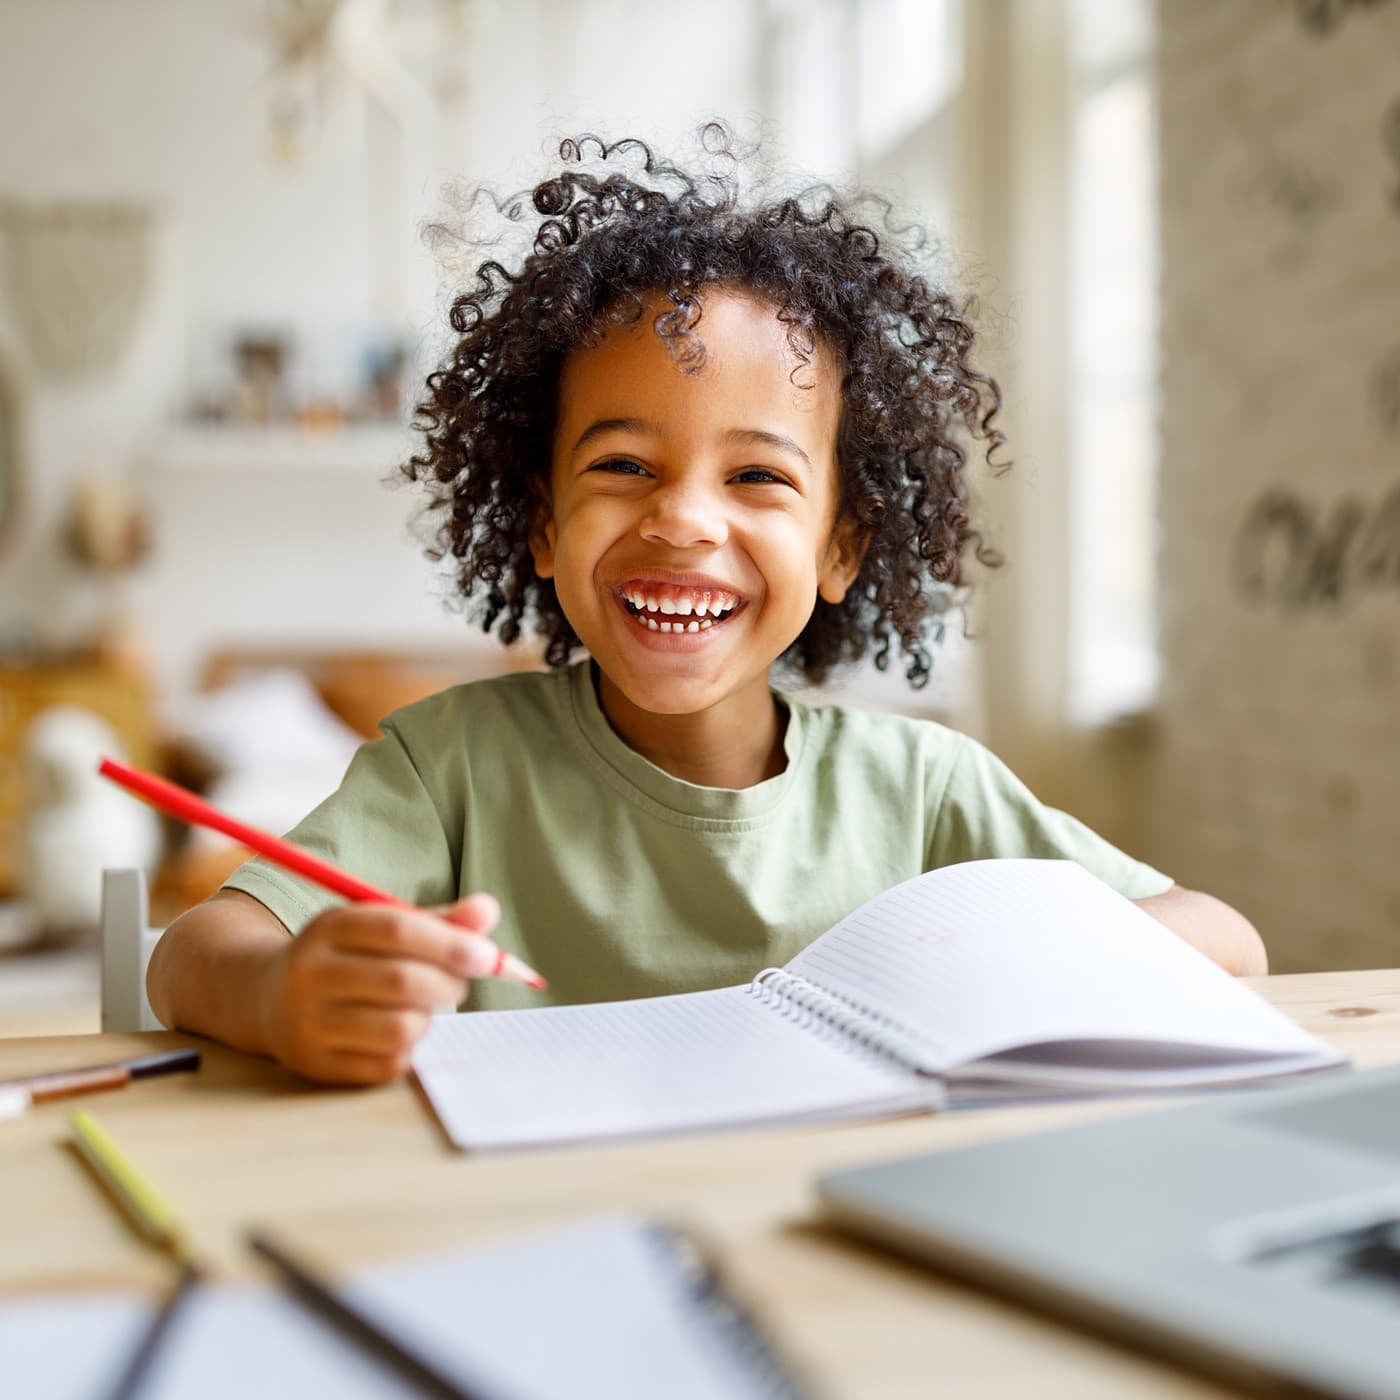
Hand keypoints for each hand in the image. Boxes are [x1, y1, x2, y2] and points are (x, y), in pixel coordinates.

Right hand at [259, 894, 505, 1084]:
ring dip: (429, 1019)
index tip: (487, 956)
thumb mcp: (380, 926)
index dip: (450, 942)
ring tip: (423, 1008)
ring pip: (400, 1028)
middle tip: (459, 985)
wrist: (266, 998)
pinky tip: (398, 1032)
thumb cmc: (347, 957)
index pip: (397, 929)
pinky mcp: (315, 1065)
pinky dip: (409, 1049)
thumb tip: (488, 912)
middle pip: (401, 981)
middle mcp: (310, 973)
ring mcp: (308, 1023)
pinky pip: (388, 1064)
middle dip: (448, 984)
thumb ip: (438, 921)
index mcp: (329, 927)